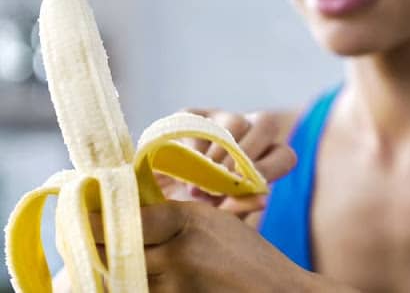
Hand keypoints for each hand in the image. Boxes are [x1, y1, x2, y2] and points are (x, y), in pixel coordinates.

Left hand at [91, 201, 332, 292]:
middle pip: (112, 252)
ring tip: (104, 256)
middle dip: (94, 244)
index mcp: (185, 223)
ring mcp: (174, 289)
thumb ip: (168, 216)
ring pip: (120, 278)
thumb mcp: (210, 221)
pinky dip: (130, 285)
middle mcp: (175, 257)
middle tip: (83, 237)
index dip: (92, 219)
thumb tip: (123, 211)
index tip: (79, 213)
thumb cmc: (245, 254)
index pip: (122, 220)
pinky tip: (135, 274)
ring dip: (108, 268)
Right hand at [157, 109, 296, 218]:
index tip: (246, 186)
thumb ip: (240, 207)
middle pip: (266, 126)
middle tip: (220, 182)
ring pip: (236, 121)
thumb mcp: (218, 214)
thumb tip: (263, 200)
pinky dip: (192, 144)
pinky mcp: (194, 114)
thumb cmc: (197, 208)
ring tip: (197, 182)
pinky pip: (200, 120)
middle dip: (244, 157)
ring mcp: (222, 119)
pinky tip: (181, 164)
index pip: (285, 156)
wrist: (158, 200)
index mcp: (265, 159)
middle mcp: (250, 133)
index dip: (270, 168)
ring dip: (219, 153)